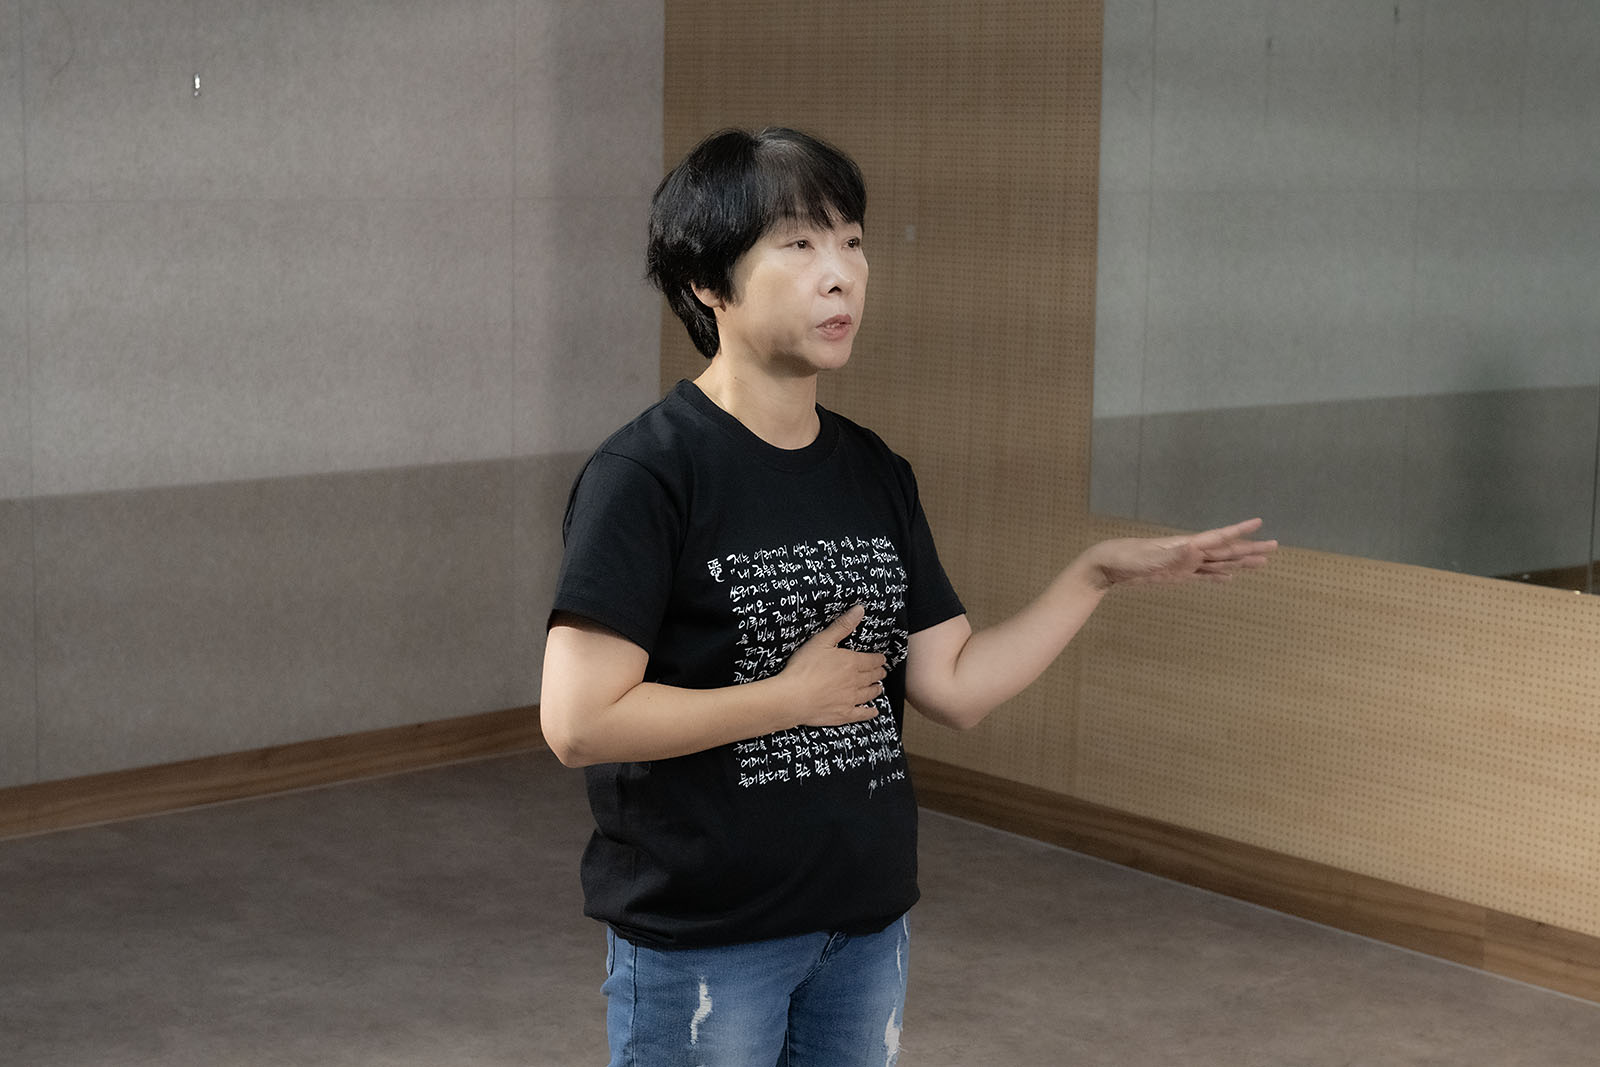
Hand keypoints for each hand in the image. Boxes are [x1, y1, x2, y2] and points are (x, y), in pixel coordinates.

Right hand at [774, 605, 887, 727]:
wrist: (793, 697)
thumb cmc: (803, 668)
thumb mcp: (822, 641)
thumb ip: (842, 626)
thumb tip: (860, 610)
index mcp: (851, 662)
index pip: (872, 660)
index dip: (878, 659)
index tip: (882, 660)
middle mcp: (855, 681)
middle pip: (872, 676)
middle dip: (878, 673)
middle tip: (881, 672)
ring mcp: (850, 699)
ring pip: (869, 693)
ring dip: (875, 689)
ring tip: (878, 687)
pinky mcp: (843, 714)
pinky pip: (862, 714)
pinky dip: (870, 712)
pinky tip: (873, 711)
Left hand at [1085, 517, 1277, 588]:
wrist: (1105, 565)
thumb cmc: (1124, 558)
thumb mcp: (1148, 559)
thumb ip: (1174, 556)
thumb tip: (1198, 548)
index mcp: (1184, 545)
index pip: (1218, 537)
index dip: (1238, 531)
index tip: (1259, 523)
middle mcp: (1188, 552)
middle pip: (1225, 551)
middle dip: (1249, 549)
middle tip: (1274, 547)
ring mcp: (1183, 565)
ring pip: (1218, 564)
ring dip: (1239, 563)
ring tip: (1260, 563)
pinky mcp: (1175, 576)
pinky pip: (1202, 577)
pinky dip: (1217, 578)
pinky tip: (1228, 579)